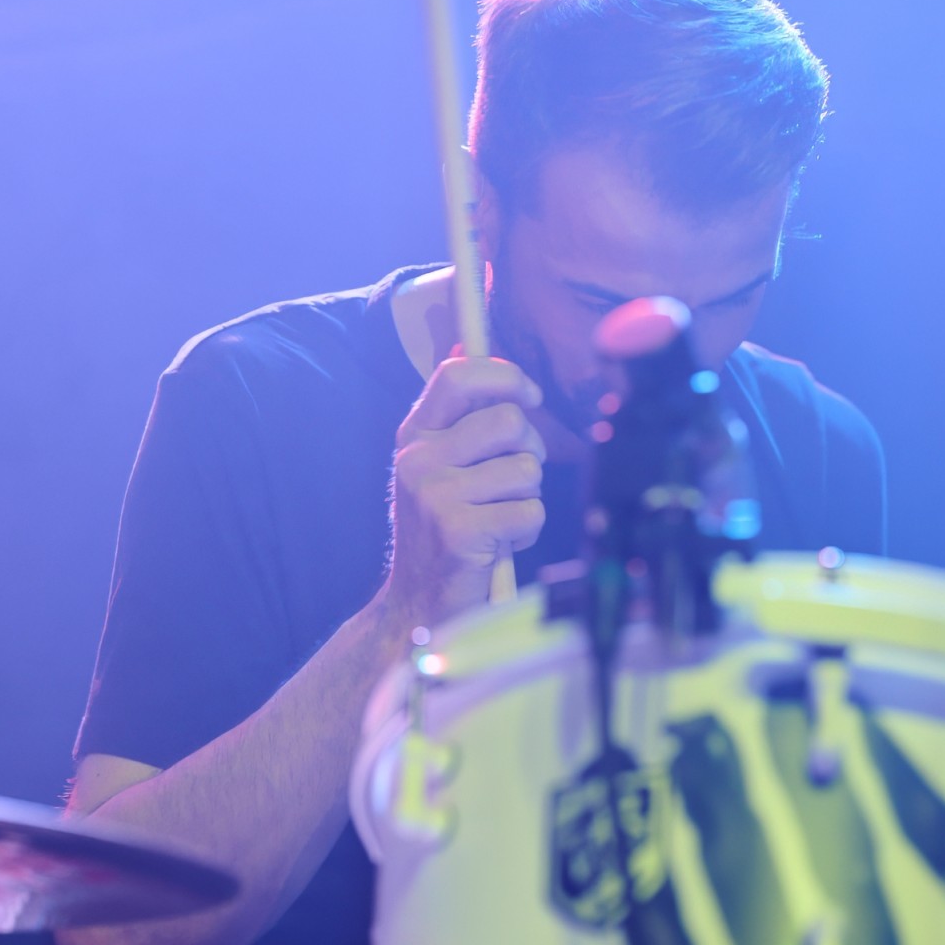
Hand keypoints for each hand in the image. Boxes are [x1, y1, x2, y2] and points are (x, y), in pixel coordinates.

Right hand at [385, 354, 544, 624]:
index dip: (505, 377)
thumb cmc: (446, 527)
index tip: (528, 397)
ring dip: (527, 496)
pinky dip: (527, 530)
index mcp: (414, 436)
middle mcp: (417, 460)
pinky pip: (530, 511)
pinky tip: (500, 544)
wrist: (419, 604)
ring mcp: (434, 496)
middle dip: (530, 451)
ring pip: (526, 469)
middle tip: (513, 480)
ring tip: (500, 516)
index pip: (458, 375)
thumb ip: (456, 414)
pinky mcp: (459, 532)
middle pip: (510, 422)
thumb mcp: (440, 465)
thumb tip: (464, 341)